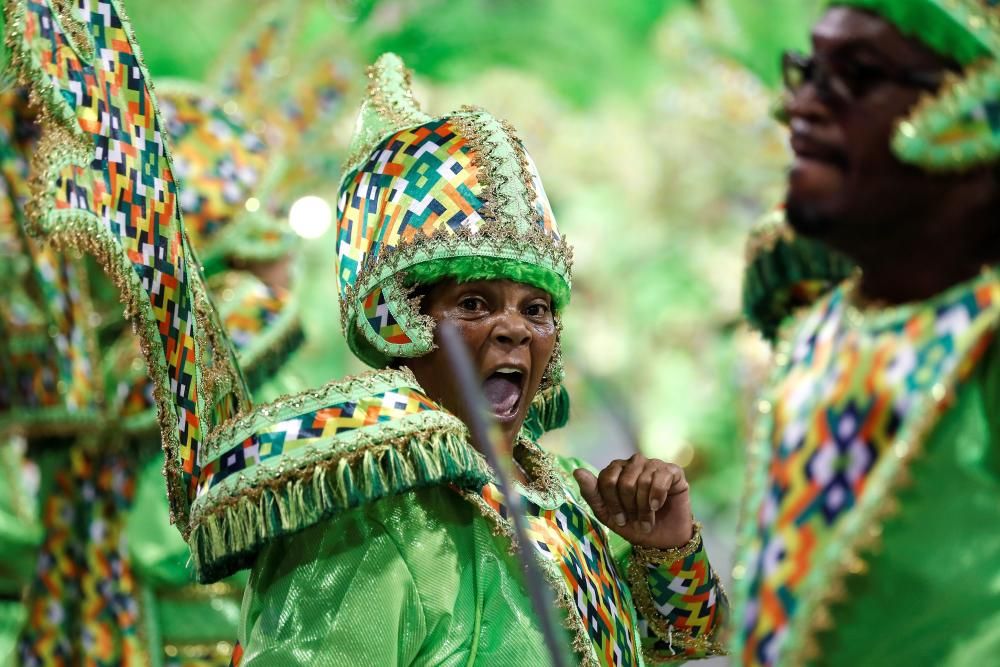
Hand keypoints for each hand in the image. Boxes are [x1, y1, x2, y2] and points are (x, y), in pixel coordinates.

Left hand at [574, 454, 693, 549]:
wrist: (662, 540)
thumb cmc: (633, 525)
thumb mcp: (607, 514)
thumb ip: (591, 493)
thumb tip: (577, 471)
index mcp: (616, 470)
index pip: (607, 479)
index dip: (613, 503)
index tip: (619, 520)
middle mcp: (634, 463)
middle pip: (625, 481)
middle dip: (630, 507)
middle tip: (636, 521)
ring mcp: (654, 465)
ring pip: (643, 480)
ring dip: (644, 507)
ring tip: (648, 520)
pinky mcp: (673, 471)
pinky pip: (661, 476)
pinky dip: (658, 495)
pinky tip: (657, 506)